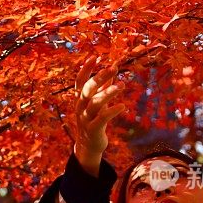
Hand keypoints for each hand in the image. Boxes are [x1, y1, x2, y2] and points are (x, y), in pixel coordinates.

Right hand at [74, 56, 125, 176]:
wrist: (88, 145)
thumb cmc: (94, 119)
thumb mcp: (98, 102)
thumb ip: (104, 85)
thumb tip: (113, 66)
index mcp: (80, 99)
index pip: (80, 81)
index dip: (86, 69)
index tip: (95, 57)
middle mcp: (80, 107)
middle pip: (87, 89)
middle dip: (99, 78)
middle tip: (113, 68)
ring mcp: (85, 119)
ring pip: (95, 103)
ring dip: (108, 93)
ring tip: (122, 85)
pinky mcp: (93, 129)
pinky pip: (102, 119)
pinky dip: (112, 111)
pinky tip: (123, 106)